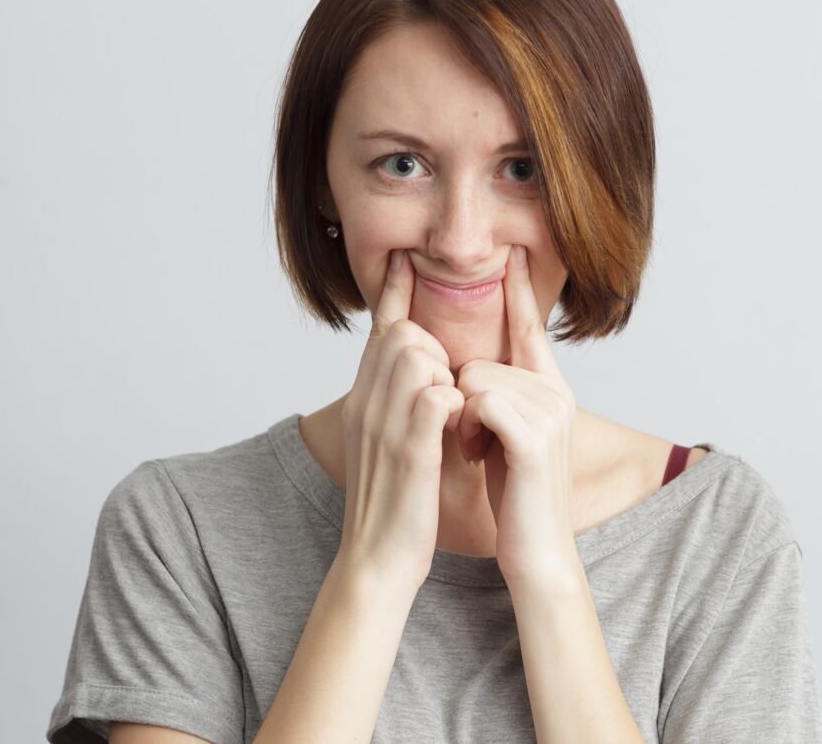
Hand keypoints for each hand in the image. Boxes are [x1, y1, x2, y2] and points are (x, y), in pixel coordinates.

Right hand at [335, 249, 464, 591]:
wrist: (379, 561)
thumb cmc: (395, 503)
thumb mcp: (388, 441)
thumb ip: (398, 401)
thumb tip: (425, 371)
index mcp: (363, 400)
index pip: (377, 332)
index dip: (394, 295)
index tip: (406, 261)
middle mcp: (366, 405)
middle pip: (401, 333)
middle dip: (432, 348)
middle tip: (446, 389)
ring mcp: (384, 426)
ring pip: (417, 354)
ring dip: (444, 373)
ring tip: (451, 412)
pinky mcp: (409, 451)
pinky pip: (436, 394)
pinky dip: (455, 402)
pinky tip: (459, 426)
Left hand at [455, 244, 579, 589]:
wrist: (538, 549)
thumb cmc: (515, 491)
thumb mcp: (505, 431)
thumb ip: (497, 393)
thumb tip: (466, 367)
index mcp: (551, 387)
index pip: (530, 325)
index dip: (519, 288)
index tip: (510, 249)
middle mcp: (557, 392)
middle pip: (482, 357)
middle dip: (464, 397)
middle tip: (474, 439)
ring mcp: (550, 413)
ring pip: (475, 377)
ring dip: (462, 416)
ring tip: (477, 449)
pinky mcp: (533, 437)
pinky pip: (479, 400)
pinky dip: (466, 426)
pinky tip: (476, 453)